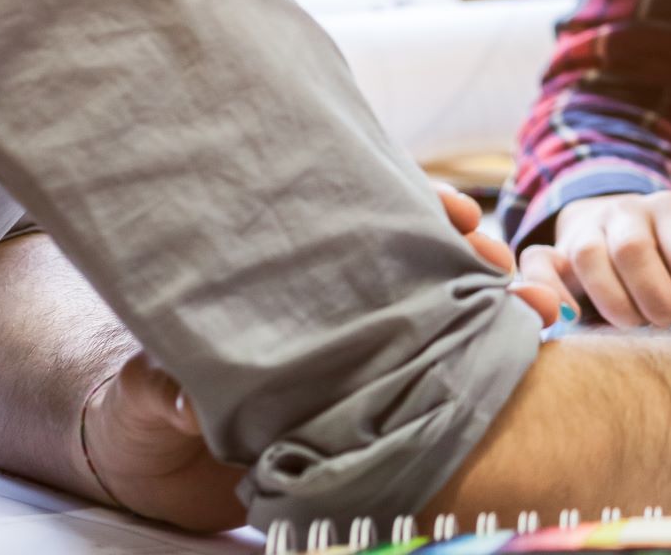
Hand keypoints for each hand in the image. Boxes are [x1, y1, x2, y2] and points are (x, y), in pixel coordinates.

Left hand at [75, 181, 558, 529]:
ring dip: (492, 303)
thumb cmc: (135, 406)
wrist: (144, 463)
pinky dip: (485, 355)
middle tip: (503, 266)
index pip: (357, 220)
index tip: (457, 214)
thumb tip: (186, 398)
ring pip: (438, 308)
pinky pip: (437, 365)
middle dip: (470, 254)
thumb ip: (162, 389)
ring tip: (536, 312)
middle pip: (413, 259)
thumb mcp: (140, 394)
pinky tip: (525, 351)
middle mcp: (325, 300)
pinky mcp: (366, 396)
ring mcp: (352, 345)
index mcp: (278, 274)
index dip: (413, 208)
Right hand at [523, 191, 670, 328]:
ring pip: (589, 256)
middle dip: (657, 298)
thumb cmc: (670, 253)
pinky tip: (569, 319)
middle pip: (634, 250)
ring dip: (614, 302)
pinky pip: (538, 262)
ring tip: (636, 327)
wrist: (617, 227)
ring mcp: (586, 228)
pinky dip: (549, 291)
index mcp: (670, 209)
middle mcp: (626, 211)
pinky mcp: (553, 250)